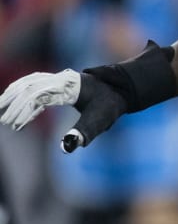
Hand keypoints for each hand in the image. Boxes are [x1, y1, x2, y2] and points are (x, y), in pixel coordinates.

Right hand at [0, 68, 127, 150]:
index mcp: (69, 87)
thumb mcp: (100, 121)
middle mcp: (61, 79)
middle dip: (15, 105)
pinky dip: (22, 91)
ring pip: (29, 83)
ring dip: (14, 96)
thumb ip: (84, 132)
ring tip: (2, 110)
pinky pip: (34, 82)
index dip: (25, 111)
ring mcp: (58, 77)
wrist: (120, 89)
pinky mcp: (57, 79)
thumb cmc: (109, 106)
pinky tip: (14, 101)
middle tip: (6, 122)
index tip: (16, 126)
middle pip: (29, 87)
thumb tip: (66, 146)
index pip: (38, 96)